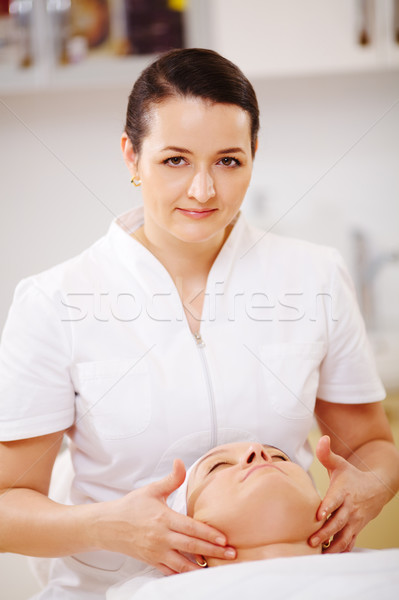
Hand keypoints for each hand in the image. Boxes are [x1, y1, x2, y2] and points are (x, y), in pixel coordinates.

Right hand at [95, 459, 235, 574]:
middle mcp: (161, 537)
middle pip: (192, 546)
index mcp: (163, 518)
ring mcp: (156, 552)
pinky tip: (196, 575)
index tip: (224, 538)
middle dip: (213, 551)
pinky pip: (171, 571)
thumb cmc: (131, 507)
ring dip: (202, 566)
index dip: (209, 534)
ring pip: (183, 563)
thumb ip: (171, 479)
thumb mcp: (152, 490)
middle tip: (231, 553)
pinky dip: (184, 574)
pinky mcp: (152, 561)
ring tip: (219, 567)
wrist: (107, 526)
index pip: (191, 527)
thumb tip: (181, 462)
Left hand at [308, 436, 383, 552]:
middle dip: (325, 532)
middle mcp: (350, 508)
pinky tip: (329, 555)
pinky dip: (341, 550)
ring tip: (320, 553)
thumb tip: (323, 439)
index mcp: (343, 491)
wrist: (375, 488)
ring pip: (344, 536)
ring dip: (333, 545)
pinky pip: (350, 542)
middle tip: (311, 540)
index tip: (318, 515)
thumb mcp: (340, 464)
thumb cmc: (352, 476)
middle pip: (338, 522)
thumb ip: (327, 454)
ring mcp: (354, 520)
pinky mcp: (356, 529)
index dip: (327, 508)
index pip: (335, 501)